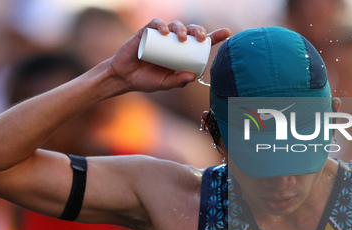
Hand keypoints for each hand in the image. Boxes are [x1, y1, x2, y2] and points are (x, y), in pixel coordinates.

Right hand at [109, 19, 230, 92]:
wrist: (124, 77)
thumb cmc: (147, 80)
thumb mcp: (165, 84)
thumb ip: (178, 81)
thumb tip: (192, 76)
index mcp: (181, 54)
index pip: (200, 43)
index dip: (214, 36)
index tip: (226, 33)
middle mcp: (172, 43)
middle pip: (189, 31)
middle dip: (198, 30)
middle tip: (201, 38)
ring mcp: (159, 36)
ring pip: (174, 25)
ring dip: (181, 28)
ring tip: (181, 38)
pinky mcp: (146, 33)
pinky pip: (155, 24)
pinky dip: (161, 25)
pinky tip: (164, 31)